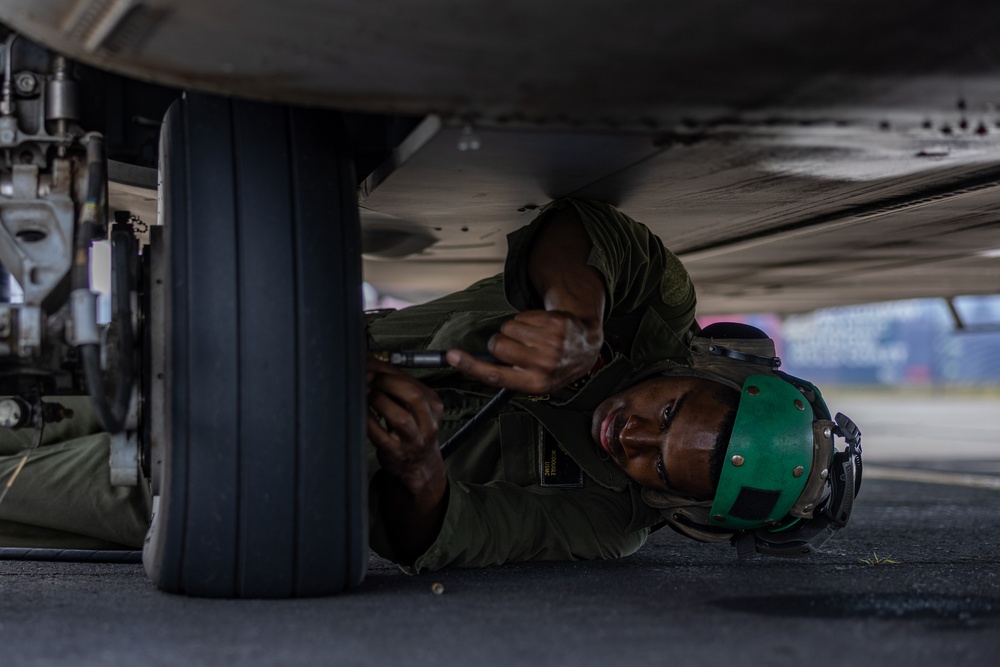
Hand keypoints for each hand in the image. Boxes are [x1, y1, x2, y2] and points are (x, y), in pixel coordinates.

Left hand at [366, 356, 448, 560]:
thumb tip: (370, 361)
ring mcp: (413, 440)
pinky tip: (359, 409)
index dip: (388, 369)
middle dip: (387, 382)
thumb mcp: (415, 406)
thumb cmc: (414, 429)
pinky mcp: (396, 453)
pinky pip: (379, 435)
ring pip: (400, 417)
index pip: (413, 381)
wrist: (420, 465)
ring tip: (364, 391)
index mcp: (433, 405)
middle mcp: (427, 423)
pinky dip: (367, 419)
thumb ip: (396, 384)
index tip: (370, 362)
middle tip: (368, 377)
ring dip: (378, 400)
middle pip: (413, 396)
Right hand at [446, 309, 601, 393]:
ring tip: (532, 337)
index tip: (451, 356)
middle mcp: (545, 365)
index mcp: (536, 384)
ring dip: (514, 330)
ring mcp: (552, 342)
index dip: (470, 366)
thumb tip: (473, 364)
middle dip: (500, 343)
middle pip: (498, 346)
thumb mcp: (536, 380)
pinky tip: (542, 328)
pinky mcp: (556, 323)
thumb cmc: (554, 365)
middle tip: (516, 346)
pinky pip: (522, 316)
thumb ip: (508, 375)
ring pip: (508, 327)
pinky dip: (527, 319)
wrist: (586, 345)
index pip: (496, 376)